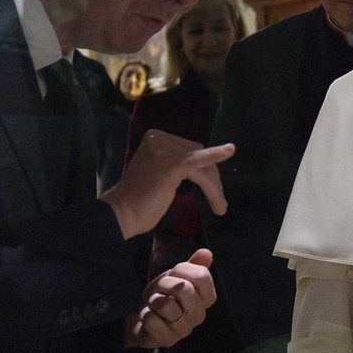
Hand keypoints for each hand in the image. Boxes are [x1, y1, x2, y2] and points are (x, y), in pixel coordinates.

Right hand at [102, 129, 233, 239]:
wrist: (122, 214)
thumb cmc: (140, 201)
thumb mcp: (159, 174)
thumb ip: (176, 165)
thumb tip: (204, 167)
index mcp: (155, 138)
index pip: (190, 150)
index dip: (207, 169)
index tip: (214, 191)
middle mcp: (158, 139)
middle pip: (198, 154)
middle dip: (213, 179)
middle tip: (220, 202)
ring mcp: (163, 151)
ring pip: (201, 164)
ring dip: (214, 187)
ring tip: (220, 206)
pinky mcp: (170, 165)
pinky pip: (197, 160)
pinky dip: (215, 155)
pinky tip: (230, 151)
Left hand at [125, 248, 216, 348]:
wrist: (148, 321)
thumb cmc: (166, 297)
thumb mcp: (177, 277)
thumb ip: (193, 265)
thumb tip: (206, 252)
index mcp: (206, 298)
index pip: (202, 276)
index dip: (183, 269)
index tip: (174, 273)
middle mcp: (199, 315)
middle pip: (183, 288)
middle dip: (164, 283)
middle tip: (160, 288)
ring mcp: (184, 329)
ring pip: (165, 304)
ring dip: (152, 299)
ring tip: (153, 303)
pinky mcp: (167, 339)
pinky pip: (151, 318)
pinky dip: (145, 313)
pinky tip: (149, 315)